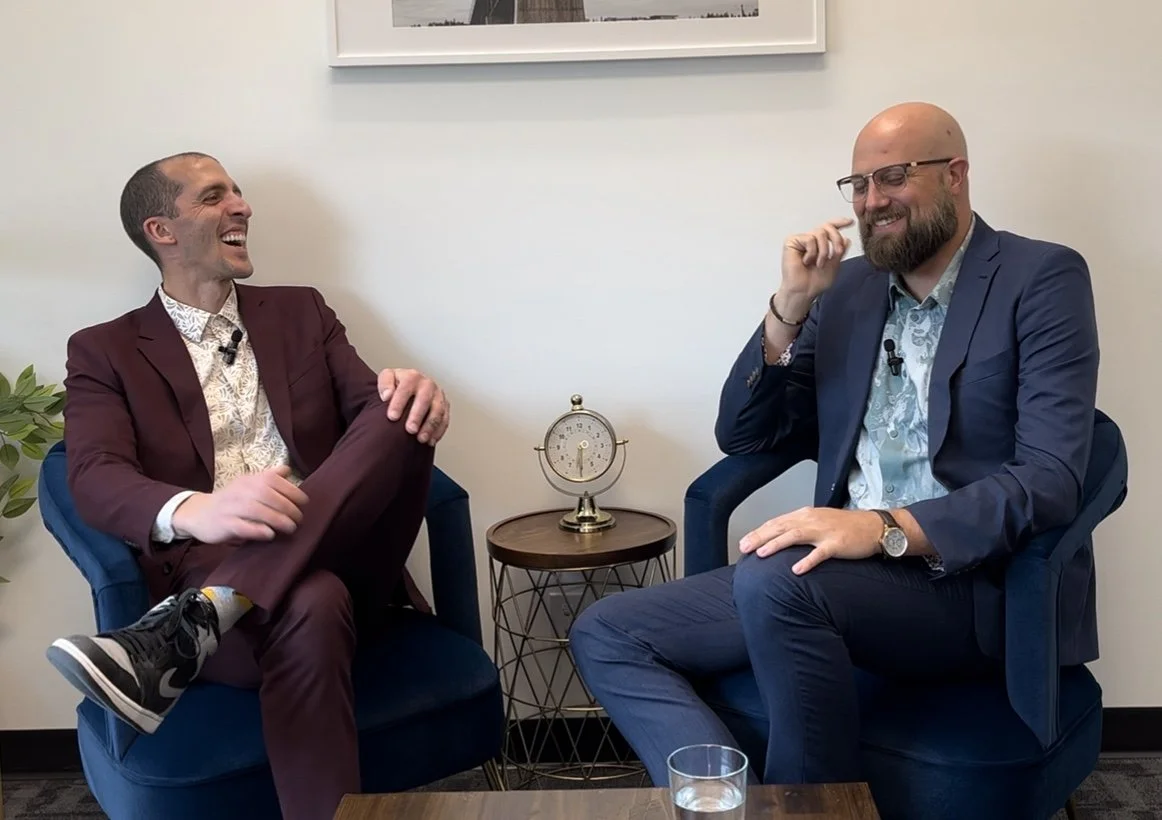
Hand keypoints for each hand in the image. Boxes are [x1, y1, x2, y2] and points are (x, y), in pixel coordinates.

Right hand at [172, 466, 307, 543]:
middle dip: (288, 508)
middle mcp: (240, 491)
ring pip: (256, 510)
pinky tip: (270, 534)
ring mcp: (230, 507)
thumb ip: (268, 477)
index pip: (274, 481)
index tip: (304, 503)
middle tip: (299, 519)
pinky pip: (242, 526)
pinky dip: (257, 530)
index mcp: (249, 480)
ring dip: (277, 520)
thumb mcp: (248, 484)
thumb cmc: (232, 500)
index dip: (292, 491)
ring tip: (291, 528)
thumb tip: (287, 469)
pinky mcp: (223, 524)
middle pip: (268, 495)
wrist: (199, 513)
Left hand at [377, 368, 448, 444]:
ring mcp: (438, 395)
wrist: (410, 387)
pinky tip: (430, 441)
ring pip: (438, 410)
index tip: (392, 417)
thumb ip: (384, 383)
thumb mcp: (387, 378)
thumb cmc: (397, 385)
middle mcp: (427, 384)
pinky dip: (439, 431)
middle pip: (424, 400)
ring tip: (421, 439)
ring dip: (430, 426)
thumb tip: (387, 395)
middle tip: (410, 429)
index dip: (399, 403)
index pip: (405, 388)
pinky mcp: (445, 406)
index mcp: (412, 376)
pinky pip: (445, 419)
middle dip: (417, 416)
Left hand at [739, 506, 881, 574]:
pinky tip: (796, 570)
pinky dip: (807, 561)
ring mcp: (824, 531)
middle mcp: (812, 520)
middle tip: (744, 548)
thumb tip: (779, 538)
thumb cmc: (846, 527)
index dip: (759, 532)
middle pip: (781, 527)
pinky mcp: (837, 544)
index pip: (777, 522)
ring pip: (795, 536)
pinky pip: (820, 553)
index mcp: (806, 515)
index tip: (744, 542)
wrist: (874, 527)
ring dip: (776, 544)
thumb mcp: (819, 522)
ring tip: (761, 554)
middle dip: (760, 537)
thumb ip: (800, 528)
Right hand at [779, 218, 854, 304]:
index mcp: (820, 244)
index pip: (829, 228)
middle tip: (837, 253)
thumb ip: (840, 252)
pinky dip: (812, 252)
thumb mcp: (834, 265)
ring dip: (824, 250)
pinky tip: (806, 261)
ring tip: (819, 264)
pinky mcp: (792, 241)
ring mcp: (801, 240)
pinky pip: (809, 239)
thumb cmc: (815, 282)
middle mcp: (810, 240)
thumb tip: (846, 238)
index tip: (850, 222)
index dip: (839, 223)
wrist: (804, 292)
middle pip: (827, 227)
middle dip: (835, 239)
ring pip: (820, 233)